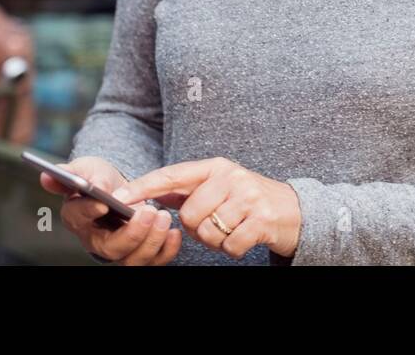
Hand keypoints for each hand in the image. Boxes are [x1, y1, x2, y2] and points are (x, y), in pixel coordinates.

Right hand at [39, 156, 180, 264]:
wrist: (122, 189)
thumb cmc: (100, 179)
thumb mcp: (86, 168)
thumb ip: (72, 173)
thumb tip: (48, 176)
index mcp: (77, 217)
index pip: (79, 218)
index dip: (89, 212)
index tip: (103, 203)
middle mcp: (97, 240)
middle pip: (111, 248)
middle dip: (132, 233)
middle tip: (149, 211)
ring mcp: (120, 250)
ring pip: (132, 259)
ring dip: (151, 241)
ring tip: (164, 217)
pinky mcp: (140, 253)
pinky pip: (153, 261)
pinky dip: (166, 250)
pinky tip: (174, 233)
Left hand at [115, 158, 301, 260]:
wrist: (296, 211)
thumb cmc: (250, 200)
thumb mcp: (222, 186)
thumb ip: (189, 188)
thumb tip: (150, 192)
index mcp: (217, 166)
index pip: (172, 175)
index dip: (143, 187)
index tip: (118, 197)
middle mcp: (232, 177)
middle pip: (189, 214)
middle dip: (198, 227)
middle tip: (217, 223)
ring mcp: (248, 197)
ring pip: (207, 232)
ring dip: (216, 240)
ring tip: (232, 228)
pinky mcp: (261, 219)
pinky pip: (228, 245)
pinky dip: (232, 249)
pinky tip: (244, 237)